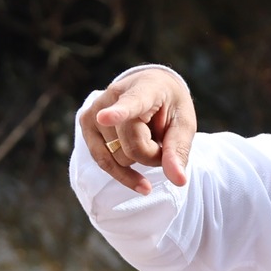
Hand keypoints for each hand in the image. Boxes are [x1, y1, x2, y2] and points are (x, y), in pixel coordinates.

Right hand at [80, 68, 195, 194]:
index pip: (131, 104)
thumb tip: (179, 181)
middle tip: (161, 140)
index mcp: (145, 89)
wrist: (151, 89)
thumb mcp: (184, 124)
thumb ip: (179, 150)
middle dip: (152, 155)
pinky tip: (138, 176)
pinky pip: (103, 162)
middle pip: (132, 147)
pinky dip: (123, 173)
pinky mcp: (86, 123)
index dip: (117, 113)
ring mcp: (96, 110)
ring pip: (117, 158)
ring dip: (137, 160)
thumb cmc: (169, 107)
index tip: (104, 118)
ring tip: (144, 139)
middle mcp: (114, 96)